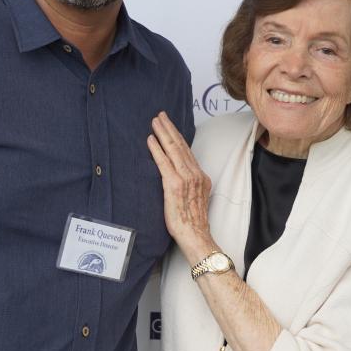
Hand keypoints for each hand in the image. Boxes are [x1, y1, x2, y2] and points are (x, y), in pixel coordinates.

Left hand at [147, 111, 215, 262]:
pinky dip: (157, 149)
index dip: (178, 136)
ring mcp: (186, 179)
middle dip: (169, 128)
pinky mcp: (174, 185)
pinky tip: (150, 140)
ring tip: (154, 122)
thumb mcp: (194, 199)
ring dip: (163, 133)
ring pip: (173, 150)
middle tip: (160, 115)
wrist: (196, 236)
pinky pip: (164, 163)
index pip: (187, 151)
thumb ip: (188, 185)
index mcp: (200, 177)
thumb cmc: (191, 222)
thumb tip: (175, 178)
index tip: (170, 125)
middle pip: (181, 146)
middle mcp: (195, 175)